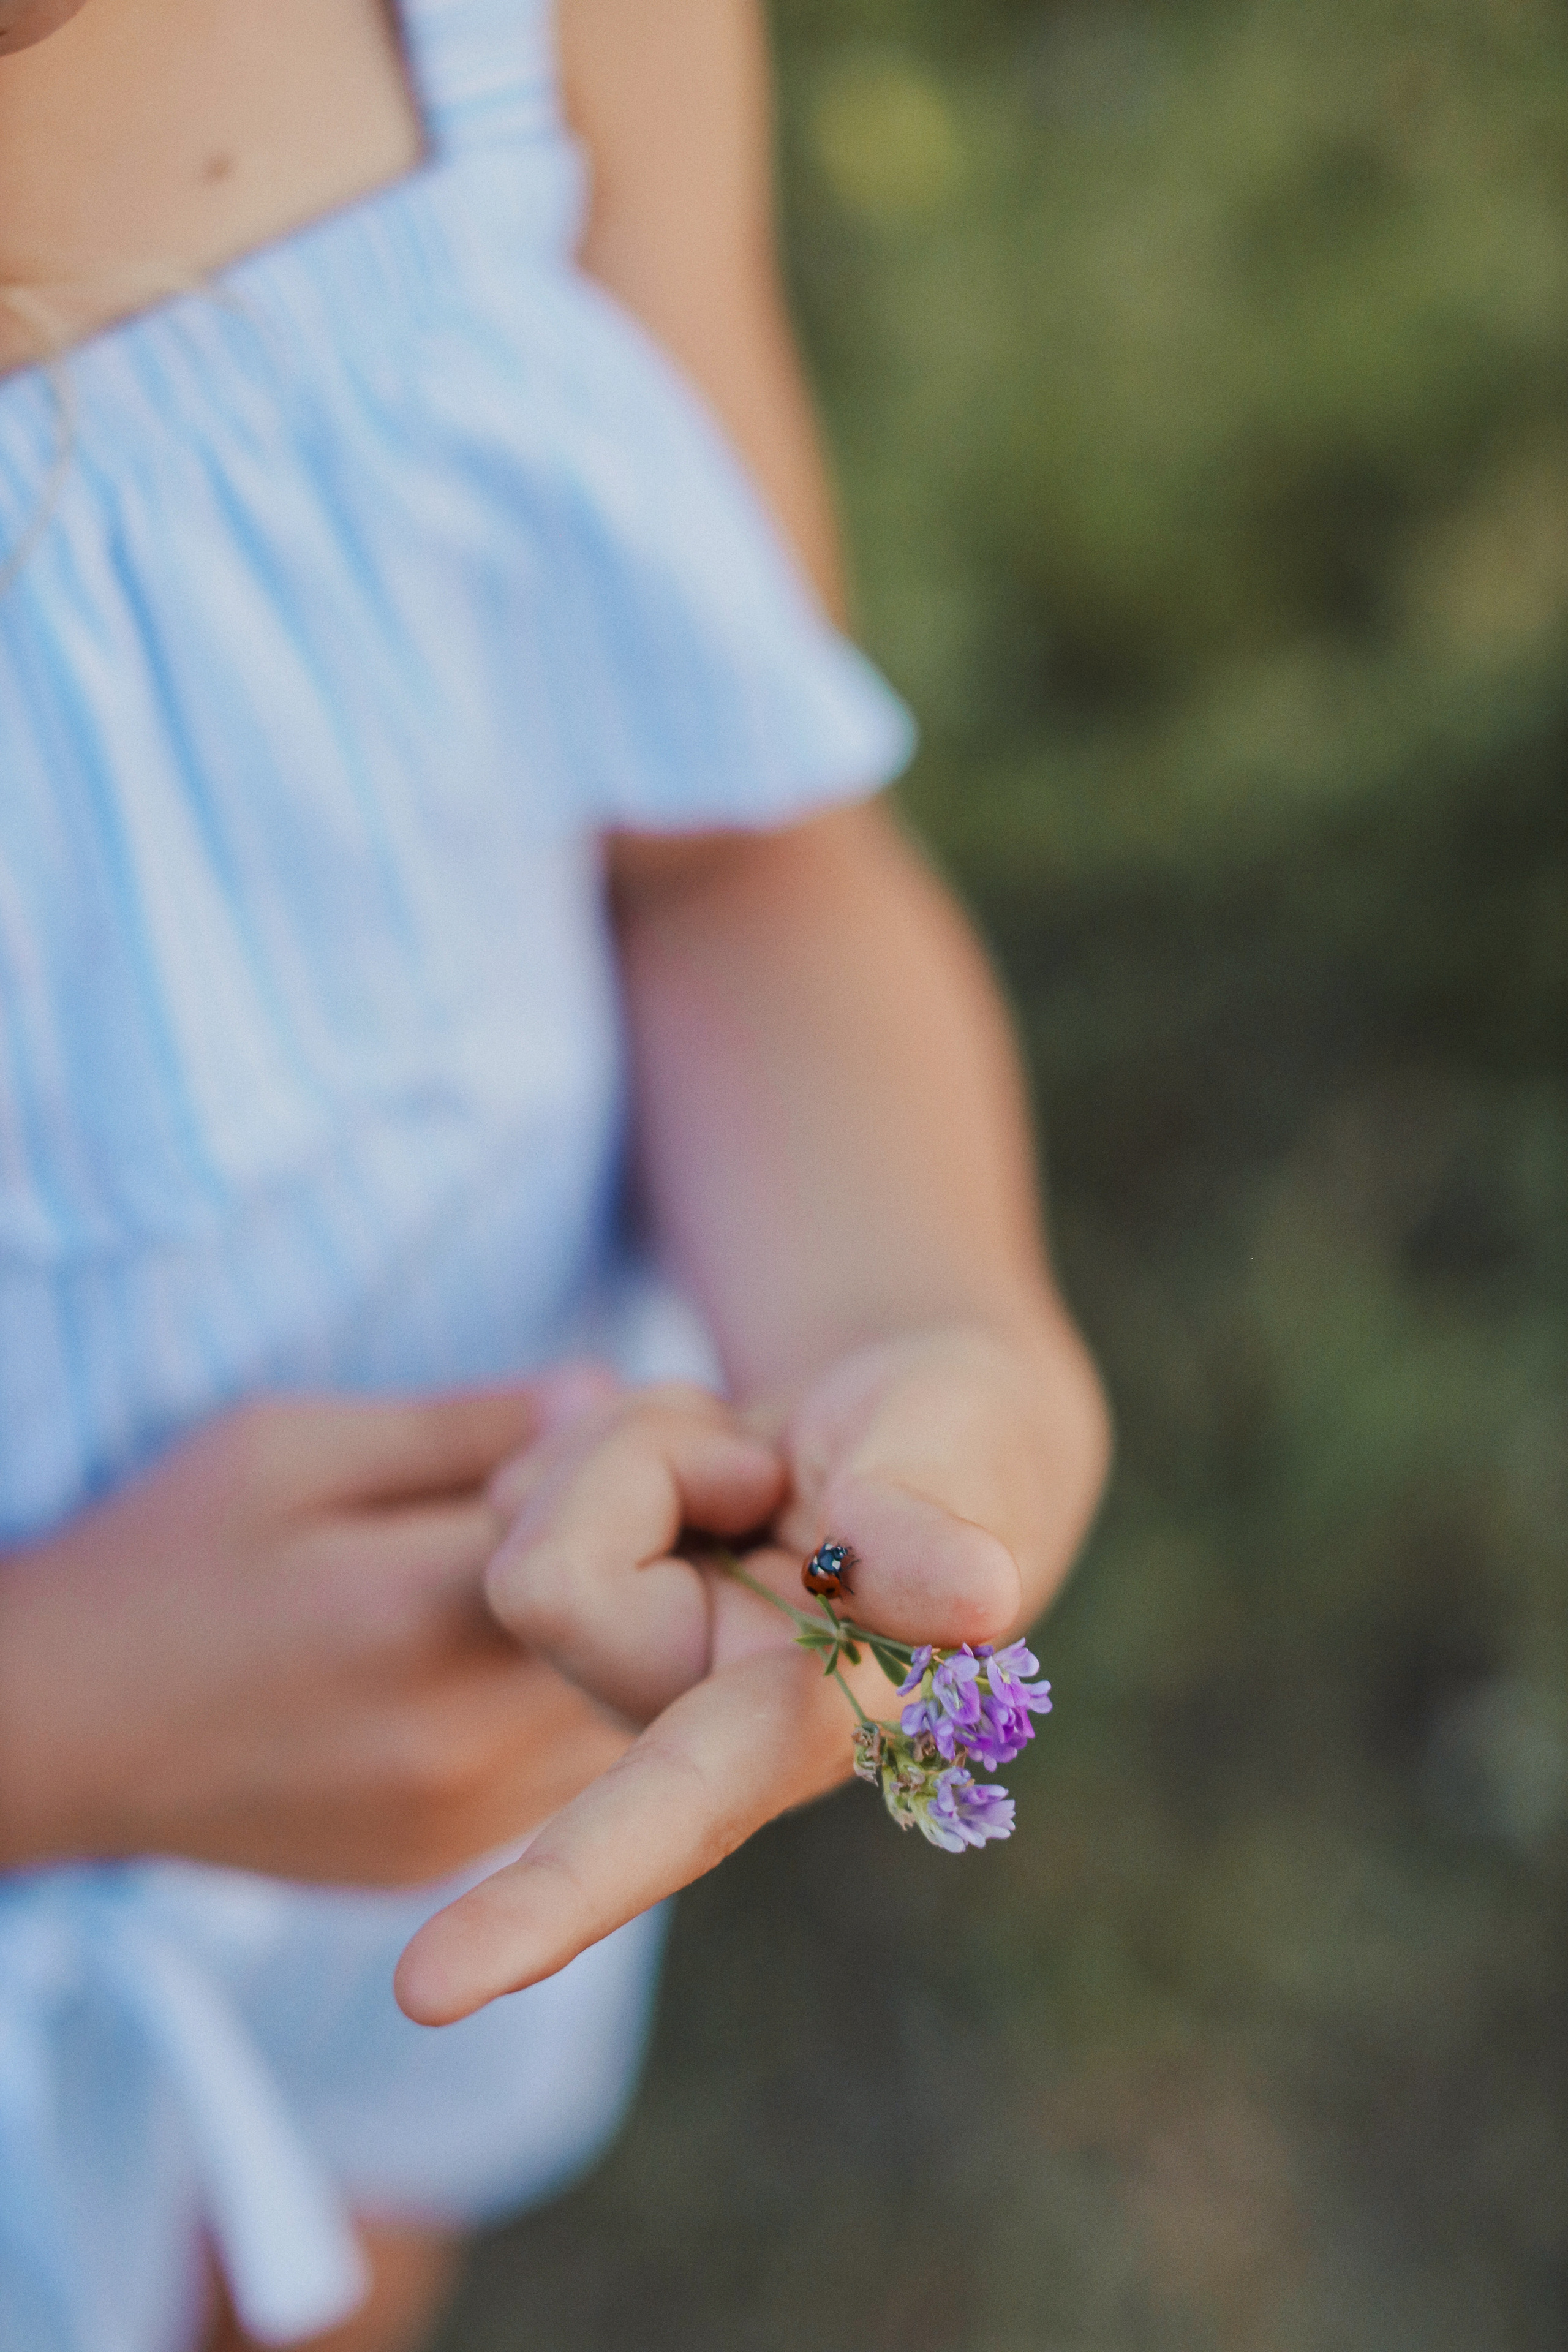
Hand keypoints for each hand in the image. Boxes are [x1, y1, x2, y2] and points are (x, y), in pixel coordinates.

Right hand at [0, 1379, 636, 1885]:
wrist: (50, 1734)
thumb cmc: (164, 1559)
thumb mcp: (292, 1445)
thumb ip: (464, 1427)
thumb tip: (605, 1392)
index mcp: (418, 1612)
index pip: (625, 1526)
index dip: (649, 1465)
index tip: (646, 1426)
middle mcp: (457, 1738)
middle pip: (654, 1635)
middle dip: (669, 1554)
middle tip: (653, 1493)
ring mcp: (458, 1817)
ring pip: (637, 1719)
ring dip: (642, 1641)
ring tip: (604, 1568)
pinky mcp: (445, 1858)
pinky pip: (573, 1778)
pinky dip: (582, 1706)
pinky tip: (536, 1649)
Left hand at [395, 1314, 1107, 2021]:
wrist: (910, 1421)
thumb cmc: (954, 1452)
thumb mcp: (965, 1463)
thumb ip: (936, 1529)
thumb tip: (974, 1599)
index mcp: (794, 1729)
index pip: (663, 1817)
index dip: (548, 1902)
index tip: (425, 1992)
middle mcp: (685, 1726)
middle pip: (549, 1586)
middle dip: (651, 1468)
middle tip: (768, 1464)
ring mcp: (618, 1669)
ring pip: (526, 1524)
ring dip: (638, 1447)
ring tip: (746, 1465)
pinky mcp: (574, 1607)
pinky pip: (520, 1485)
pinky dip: (611, 1439)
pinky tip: (700, 1465)